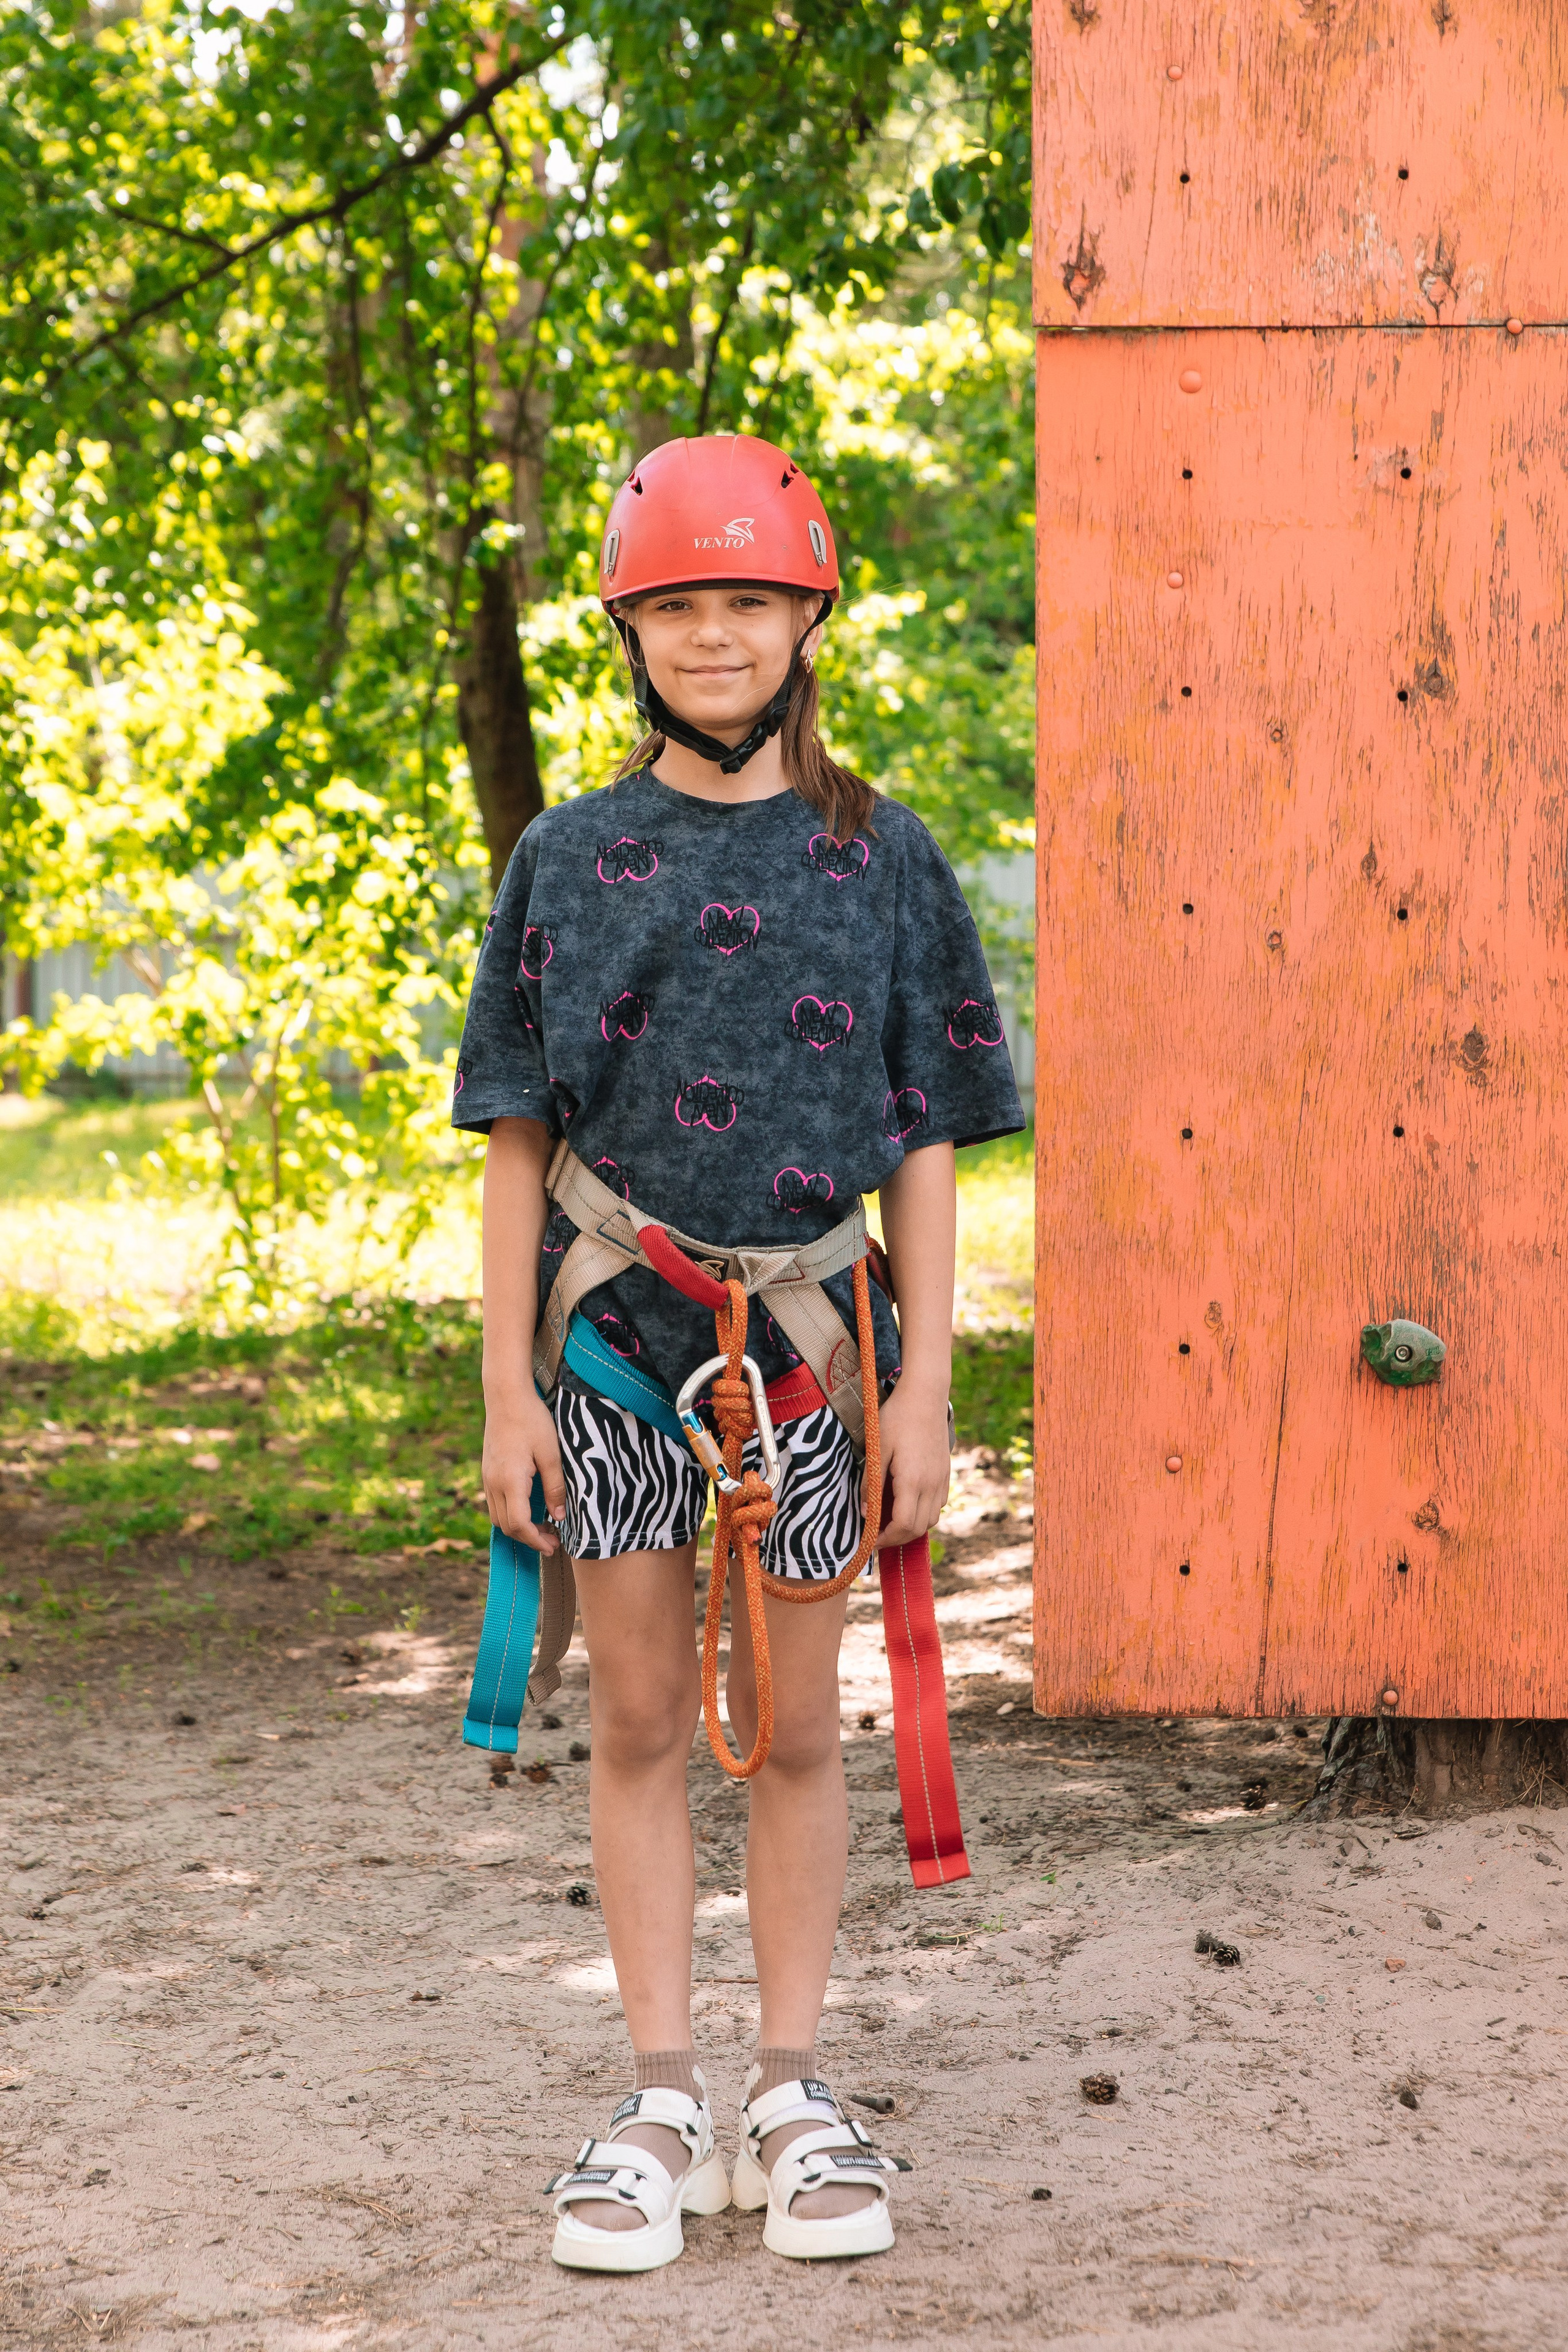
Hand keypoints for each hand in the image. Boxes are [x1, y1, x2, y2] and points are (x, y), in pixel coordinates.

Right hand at [482, 1389, 565, 1552]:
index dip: (535, 1540)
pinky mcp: (487, 1471)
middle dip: (528, 1538)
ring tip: (542, 1525)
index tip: (553, 1546)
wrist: (506, 1397)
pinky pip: (495, 1503)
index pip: (519, 1525)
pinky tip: (528, 1507)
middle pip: (506, 1526)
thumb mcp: (551, 1454)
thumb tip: (559, 1517)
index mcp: (510, 1481)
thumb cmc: (532, 1421)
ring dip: (518, 1527)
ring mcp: (487, 1478)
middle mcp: (493, 1483)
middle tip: (553, 1539)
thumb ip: (555, 1488)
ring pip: (498, 1517)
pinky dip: (510, 1513)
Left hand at [868, 1375, 950, 1550]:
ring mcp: (941, 1479)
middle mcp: (931, 1484)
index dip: (886, 1538)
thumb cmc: (897, 1417)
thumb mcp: (878, 1448)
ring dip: (912, 1526)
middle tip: (877, 1534)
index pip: (903, 1525)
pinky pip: (938, 1504)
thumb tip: (866, 1513)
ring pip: (931, 1518)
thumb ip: (872, 1483)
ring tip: (891, 1520)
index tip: (870, 1538)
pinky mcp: (946, 1472)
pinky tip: (908, 1502)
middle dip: (897, 1537)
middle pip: (919, 1528)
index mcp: (913, 1480)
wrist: (926, 1395)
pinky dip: (923, 1512)